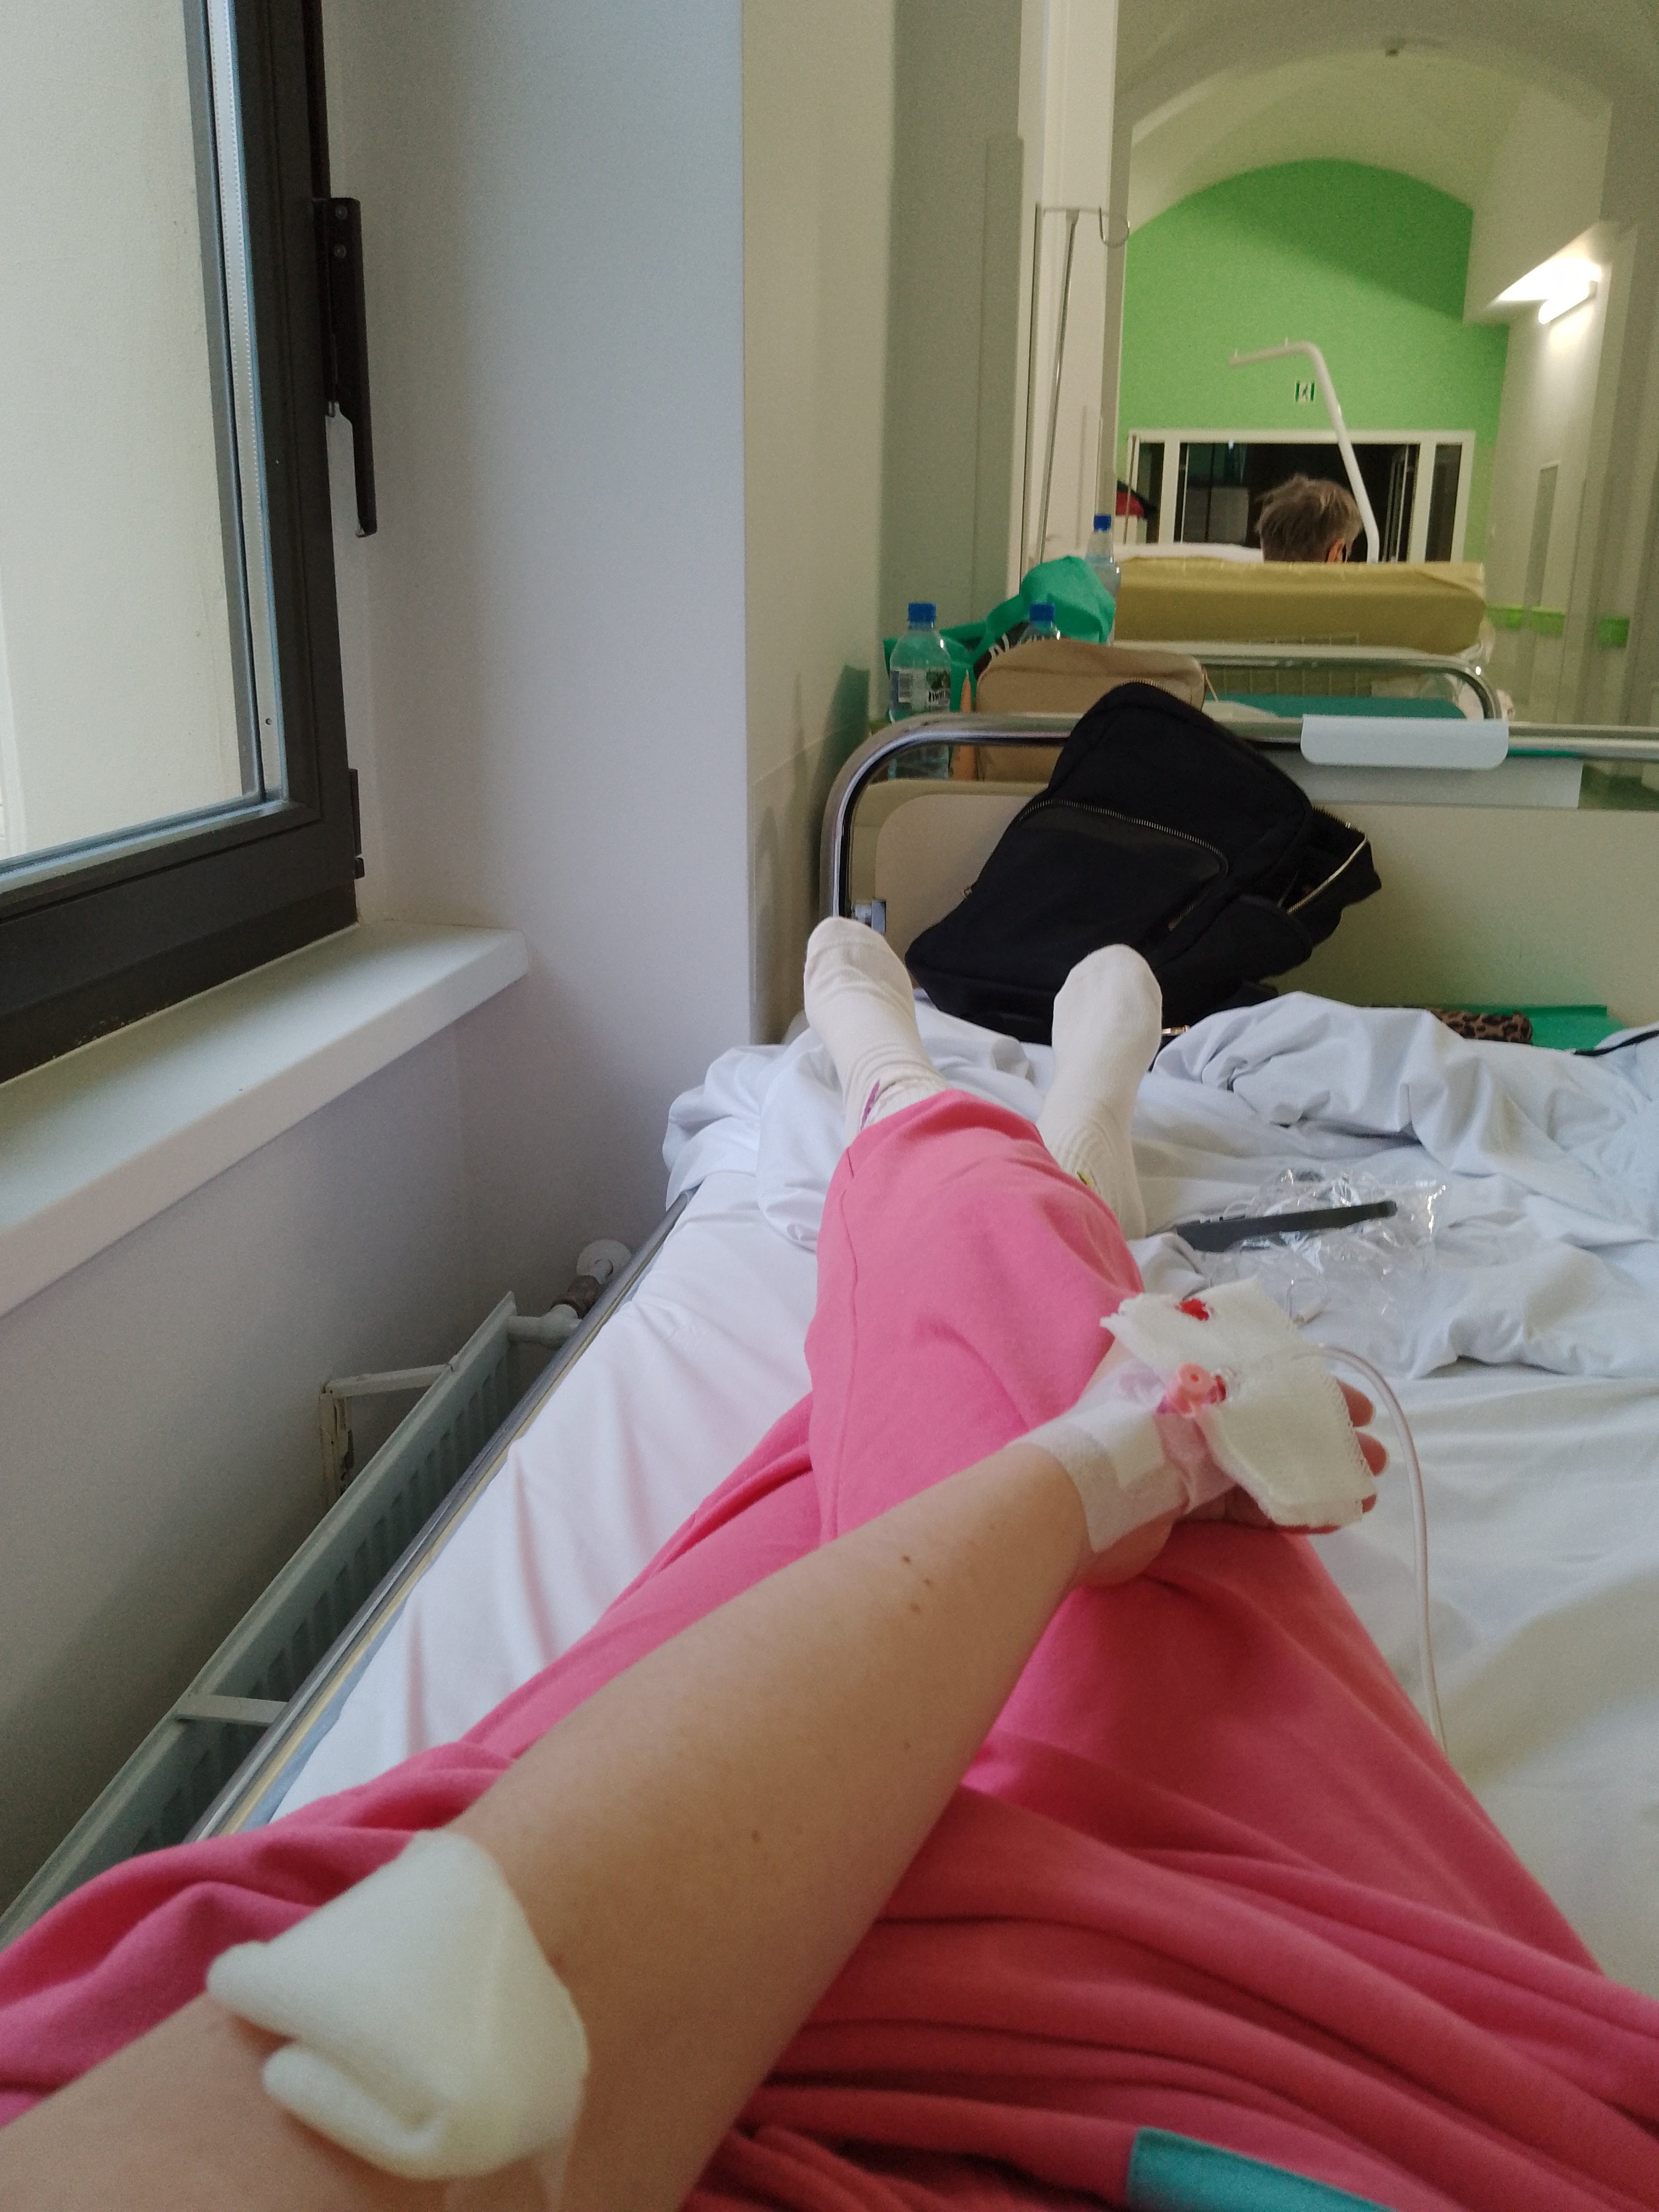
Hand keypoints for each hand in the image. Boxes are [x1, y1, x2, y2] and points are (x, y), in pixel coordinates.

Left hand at [1075, 1383, 1384, 1585]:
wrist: (1081, 1500)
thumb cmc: (1134, 1418)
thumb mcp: (1189, 1368)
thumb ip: (1230, 1361)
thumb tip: (1263, 1342)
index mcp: (1174, 1358)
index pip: (1255, 1363)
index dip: (1308, 1384)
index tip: (1354, 1405)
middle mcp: (1178, 1402)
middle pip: (1264, 1414)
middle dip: (1322, 1432)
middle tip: (1371, 1453)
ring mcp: (1180, 1455)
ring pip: (1260, 1459)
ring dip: (1313, 1471)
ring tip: (1364, 1490)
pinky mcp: (1181, 1503)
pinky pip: (1242, 1501)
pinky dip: (1284, 1505)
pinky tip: (1330, 1514)